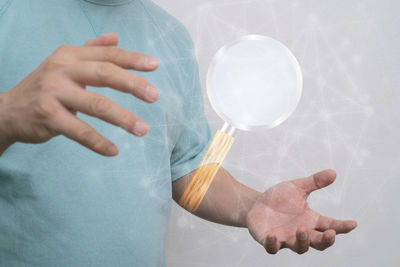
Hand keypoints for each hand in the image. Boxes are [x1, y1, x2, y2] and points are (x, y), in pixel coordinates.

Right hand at [0, 33, 159, 155]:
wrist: (8, 110)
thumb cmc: (45, 87)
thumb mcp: (65, 63)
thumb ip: (91, 50)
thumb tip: (115, 37)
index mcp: (70, 55)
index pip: (107, 54)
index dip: (132, 58)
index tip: (155, 65)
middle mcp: (61, 70)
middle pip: (105, 74)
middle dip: (133, 85)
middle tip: (155, 96)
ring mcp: (54, 93)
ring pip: (96, 105)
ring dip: (123, 118)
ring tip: (143, 129)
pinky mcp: (48, 117)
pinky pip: (80, 131)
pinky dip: (98, 142)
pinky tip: (114, 151)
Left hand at [246, 169, 356, 253]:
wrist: (256, 204)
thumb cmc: (280, 198)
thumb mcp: (297, 187)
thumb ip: (315, 182)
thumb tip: (333, 172)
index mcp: (311, 220)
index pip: (331, 225)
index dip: (342, 226)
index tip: (353, 223)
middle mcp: (301, 232)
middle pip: (319, 242)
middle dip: (326, 240)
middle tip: (330, 233)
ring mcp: (286, 238)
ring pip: (299, 247)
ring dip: (303, 241)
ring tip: (301, 229)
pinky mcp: (269, 241)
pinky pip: (273, 248)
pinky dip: (273, 244)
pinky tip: (273, 236)